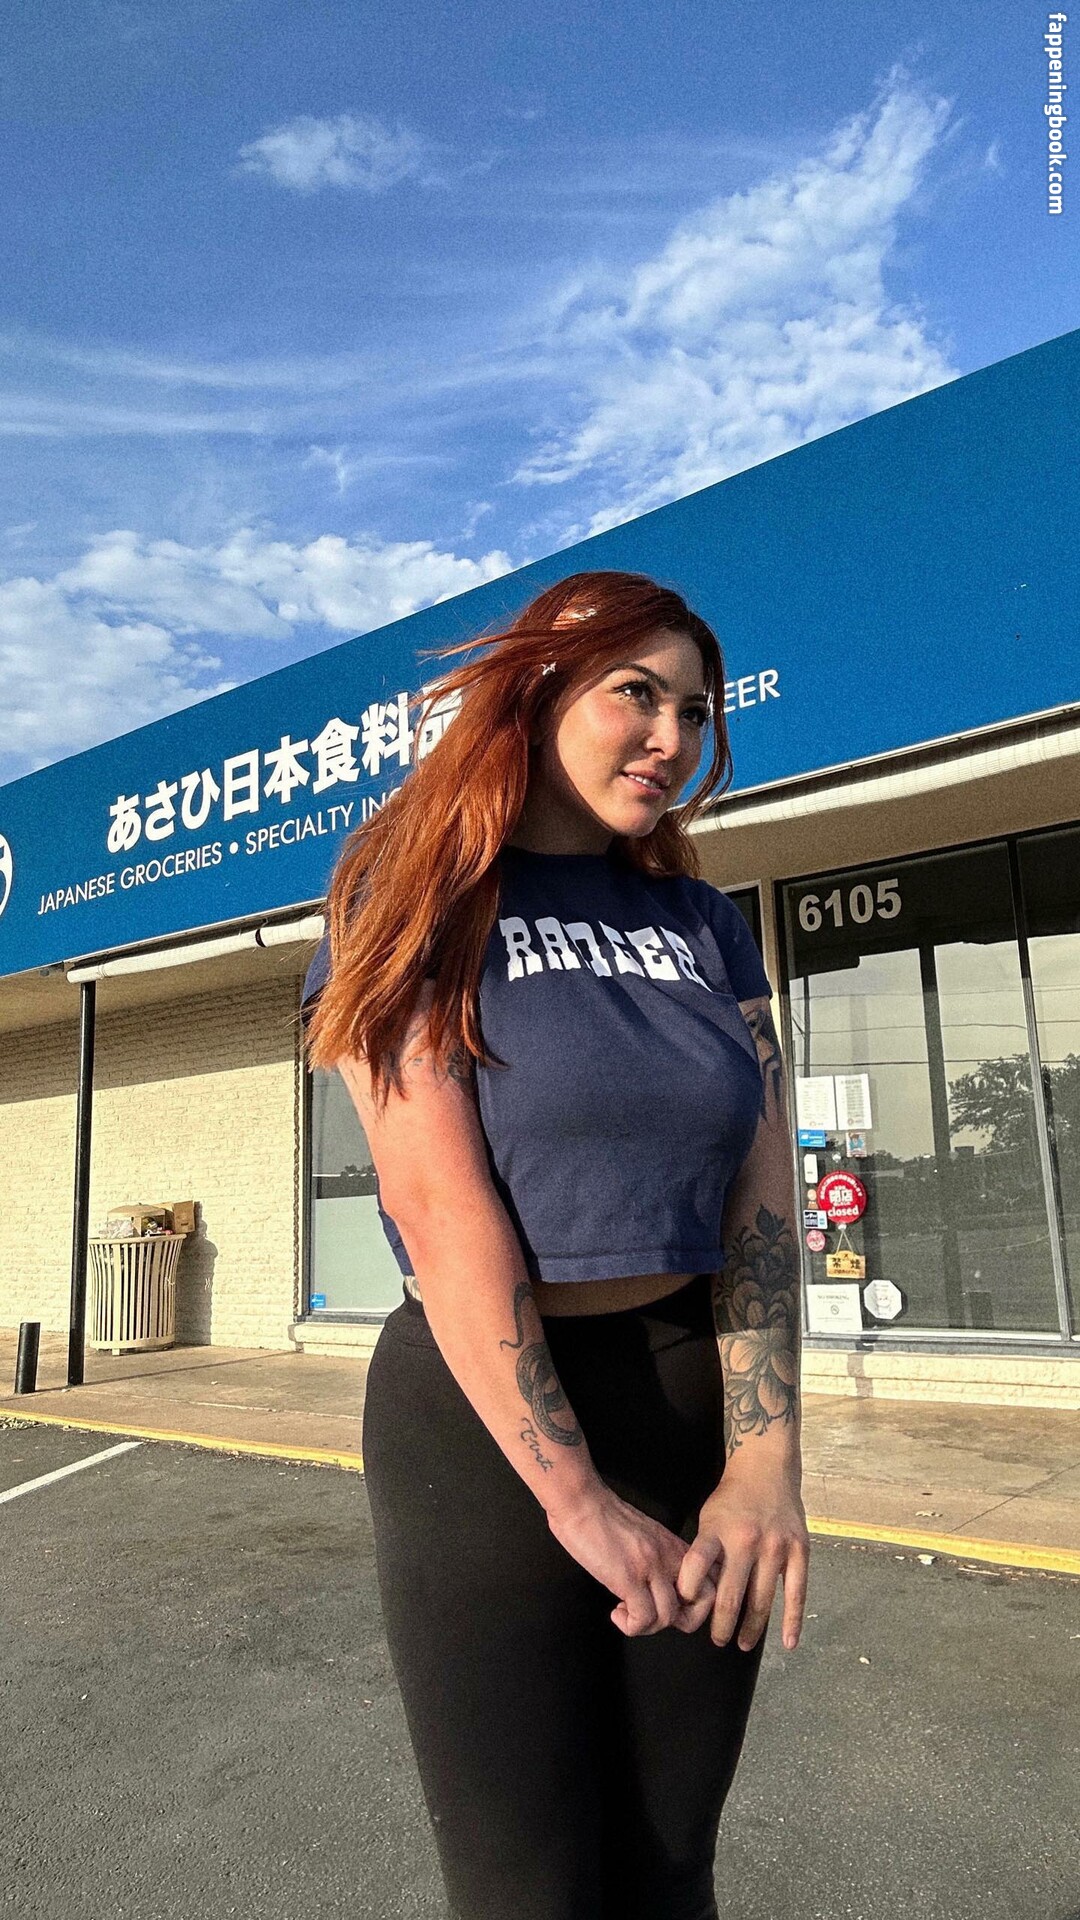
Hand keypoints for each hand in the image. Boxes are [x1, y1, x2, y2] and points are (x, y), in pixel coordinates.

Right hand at [547, 1484, 718, 1637]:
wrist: (580, 1501)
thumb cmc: (602, 1517)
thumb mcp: (644, 1536)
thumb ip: (658, 1558)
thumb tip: (657, 1588)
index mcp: (674, 1545)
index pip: (711, 1578)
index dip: (696, 1600)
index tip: (670, 1603)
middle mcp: (669, 1555)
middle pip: (706, 1601)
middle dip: (682, 1619)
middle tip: (654, 1615)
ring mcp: (651, 1566)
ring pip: (669, 1617)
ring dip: (647, 1626)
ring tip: (627, 1613)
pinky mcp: (628, 1577)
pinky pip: (642, 1619)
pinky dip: (629, 1625)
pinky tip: (617, 1613)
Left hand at [676, 1459, 810, 1652]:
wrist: (765, 1467)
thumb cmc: (732, 1498)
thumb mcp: (708, 1518)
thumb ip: (704, 1553)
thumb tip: (695, 1594)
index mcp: (718, 1532)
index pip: (697, 1568)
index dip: (688, 1593)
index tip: (685, 1608)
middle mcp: (746, 1541)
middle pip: (731, 1596)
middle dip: (722, 1626)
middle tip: (718, 1641)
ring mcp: (775, 1547)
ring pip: (762, 1600)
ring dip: (751, 1629)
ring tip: (742, 1644)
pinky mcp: (799, 1550)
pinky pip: (796, 1592)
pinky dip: (792, 1620)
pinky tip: (788, 1642)